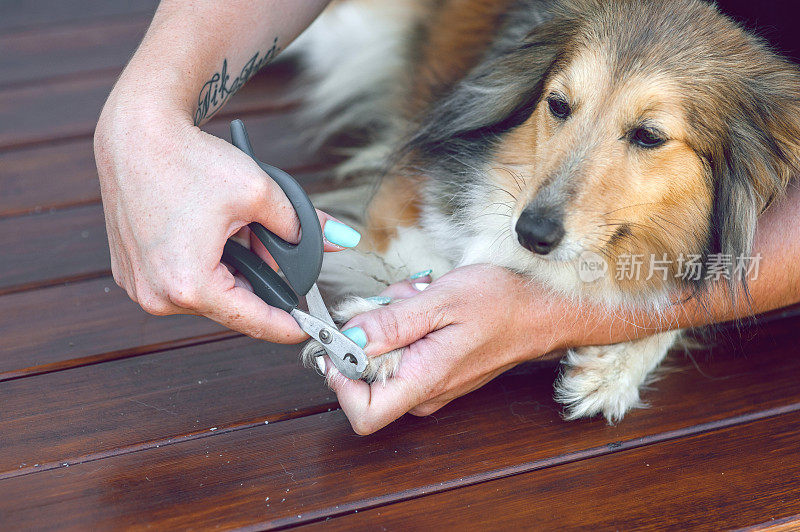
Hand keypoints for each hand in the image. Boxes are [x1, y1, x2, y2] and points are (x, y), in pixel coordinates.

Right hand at [94, 107, 357, 342]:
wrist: (136, 134)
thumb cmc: (190, 160)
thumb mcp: (260, 192)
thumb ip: (304, 225)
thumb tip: (341, 240)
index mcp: (190, 285)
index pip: (253, 321)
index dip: (287, 326)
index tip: (308, 328)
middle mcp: (158, 296)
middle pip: (231, 305)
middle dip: (259, 279)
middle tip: (270, 244)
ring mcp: (140, 287)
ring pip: (208, 293)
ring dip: (232, 271)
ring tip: (236, 230)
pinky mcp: (130, 272)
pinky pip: (182, 281)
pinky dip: (206, 264)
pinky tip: (212, 233)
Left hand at [324, 264, 566, 434]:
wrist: (543, 310)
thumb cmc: (503, 304)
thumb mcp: (442, 301)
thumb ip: (391, 323)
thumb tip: (348, 339)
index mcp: (424, 380)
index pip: (362, 415)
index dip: (340, 381)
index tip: (342, 343)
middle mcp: (423, 391)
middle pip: (365, 377)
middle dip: (369, 333)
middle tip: (394, 303)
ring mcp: (429, 382)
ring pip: (382, 357)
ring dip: (389, 321)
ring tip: (419, 299)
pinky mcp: (434, 369)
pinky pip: (401, 349)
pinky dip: (404, 322)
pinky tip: (427, 303)